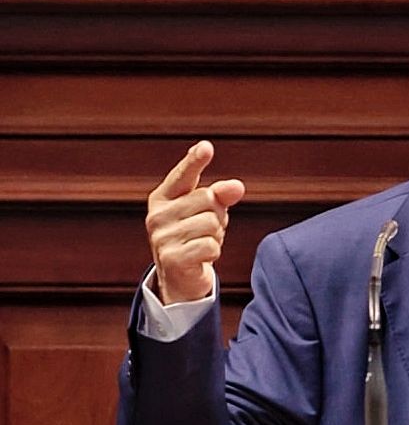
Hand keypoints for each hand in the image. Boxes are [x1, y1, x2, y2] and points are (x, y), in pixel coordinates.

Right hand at [145, 141, 245, 304]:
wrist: (180, 277)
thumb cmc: (194, 235)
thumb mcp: (208, 211)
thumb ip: (221, 194)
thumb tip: (236, 186)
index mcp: (162, 197)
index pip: (182, 175)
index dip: (195, 161)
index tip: (206, 147)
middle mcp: (157, 216)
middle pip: (208, 199)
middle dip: (217, 214)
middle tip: (206, 228)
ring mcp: (161, 238)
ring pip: (211, 223)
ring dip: (216, 235)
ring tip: (202, 242)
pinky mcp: (171, 259)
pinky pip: (210, 246)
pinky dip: (213, 252)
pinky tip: (201, 257)